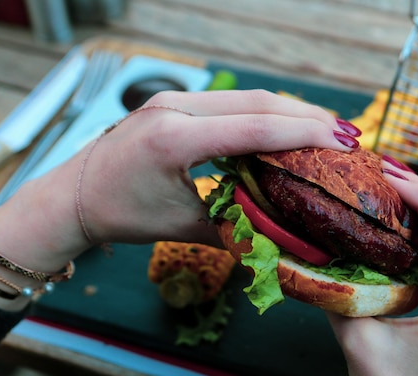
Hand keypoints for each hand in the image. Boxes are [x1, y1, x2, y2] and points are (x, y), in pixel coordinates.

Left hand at [0, 89, 358, 272]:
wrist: (72, 197)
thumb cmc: (121, 215)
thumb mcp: (183, 226)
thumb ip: (236, 227)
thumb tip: (282, 236)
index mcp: (175, 138)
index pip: (253, 128)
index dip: (303, 132)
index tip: (341, 140)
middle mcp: (175, 108)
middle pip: (257, 101)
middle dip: (306, 116)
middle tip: (344, 133)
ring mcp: (172, 100)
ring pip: (245, 97)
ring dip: (288, 111)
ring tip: (324, 127)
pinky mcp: (173, 103)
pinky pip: (229, 103)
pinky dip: (263, 113)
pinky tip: (284, 124)